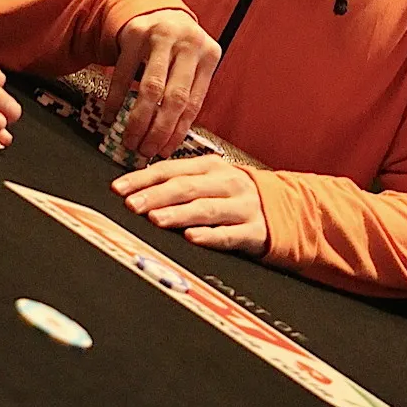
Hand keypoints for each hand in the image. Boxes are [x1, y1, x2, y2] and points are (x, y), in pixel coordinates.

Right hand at [105, 9, 220, 158]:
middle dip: (158, 130)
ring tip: (130, 139)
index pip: (193, 102)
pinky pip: (123, 73)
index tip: (164, 151)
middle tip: (145, 150)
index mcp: (208, 55)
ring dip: (139, 119)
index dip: (178, 132)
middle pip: (174, 97)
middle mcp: (188, 43)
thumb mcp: (193, 64)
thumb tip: (171, 140)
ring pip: (150, 88)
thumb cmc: (178, 47)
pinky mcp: (136, 34)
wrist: (158, 10)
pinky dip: (116, 99)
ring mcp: (162, 37)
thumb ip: (188, 93)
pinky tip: (111, 116)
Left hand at [111, 155, 267, 255]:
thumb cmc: (236, 196)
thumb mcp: (211, 180)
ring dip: (180, 214)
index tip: (119, 189)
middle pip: (187, 187)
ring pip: (207, 209)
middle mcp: (227, 183)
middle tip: (132, 205)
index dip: (143, 178)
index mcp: (211, 167)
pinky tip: (193, 238)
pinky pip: (230, 234)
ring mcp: (242, 206)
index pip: (171, 169)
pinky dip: (211, 236)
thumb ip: (179, 181)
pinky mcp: (255, 230)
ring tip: (156, 219)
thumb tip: (135, 190)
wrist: (288, 208)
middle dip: (156, 196)